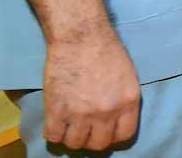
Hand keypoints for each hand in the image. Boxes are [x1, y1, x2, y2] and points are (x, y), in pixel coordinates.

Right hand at [42, 29, 140, 151]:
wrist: (81, 36)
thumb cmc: (106, 50)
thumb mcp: (128, 77)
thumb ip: (123, 101)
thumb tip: (116, 121)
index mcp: (128, 102)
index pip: (124, 136)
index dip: (114, 136)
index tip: (106, 132)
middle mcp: (107, 112)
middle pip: (99, 144)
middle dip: (92, 139)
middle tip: (85, 129)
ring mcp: (81, 113)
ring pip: (75, 143)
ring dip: (72, 137)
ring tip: (70, 125)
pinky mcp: (57, 110)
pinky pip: (53, 136)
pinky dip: (53, 132)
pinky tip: (56, 122)